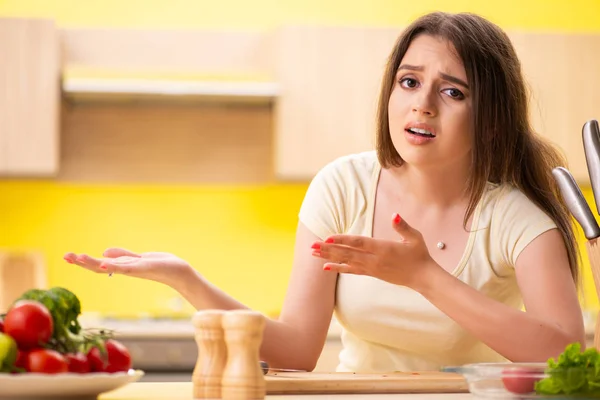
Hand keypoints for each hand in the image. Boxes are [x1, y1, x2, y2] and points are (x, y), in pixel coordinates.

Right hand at [63, 248, 191, 285]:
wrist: (178, 272)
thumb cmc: (159, 265)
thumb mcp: (138, 258)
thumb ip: (122, 255)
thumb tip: (104, 252)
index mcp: (123, 267)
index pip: (99, 264)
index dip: (83, 261)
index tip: (68, 256)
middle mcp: (125, 269)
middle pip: (100, 267)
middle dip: (83, 262)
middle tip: (65, 257)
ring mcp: (133, 269)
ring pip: (110, 267)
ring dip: (93, 262)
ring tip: (78, 258)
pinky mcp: (143, 268)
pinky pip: (127, 267)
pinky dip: (115, 265)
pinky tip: (104, 262)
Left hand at [310, 213, 438, 288]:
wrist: (422, 277)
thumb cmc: (419, 255)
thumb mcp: (415, 238)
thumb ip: (402, 226)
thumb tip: (394, 215)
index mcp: (382, 248)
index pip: (358, 243)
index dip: (342, 240)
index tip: (327, 238)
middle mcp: (374, 259)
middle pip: (347, 253)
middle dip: (328, 249)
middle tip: (311, 246)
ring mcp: (371, 267)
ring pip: (346, 261)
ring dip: (329, 257)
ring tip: (313, 254)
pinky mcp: (371, 273)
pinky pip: (351, 270)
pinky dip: (338, 268)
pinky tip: (326, 267)